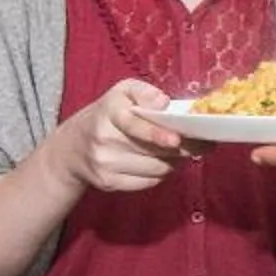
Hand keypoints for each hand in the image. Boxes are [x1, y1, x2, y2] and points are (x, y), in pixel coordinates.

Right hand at [45, 78, 191, 194]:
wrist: (72, 148)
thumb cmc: (108, 115)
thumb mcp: (122, 93)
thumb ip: (144, 92)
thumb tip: (163, 103)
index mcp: (109, 112)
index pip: (134, 125)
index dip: (156, 134)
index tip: (176, 140)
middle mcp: (104, 139)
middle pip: (153, 151)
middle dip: (183, 148)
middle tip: (203, 143)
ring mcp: (106, 164)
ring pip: (157, 169)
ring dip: (176, 161)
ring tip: (180, 151)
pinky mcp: (109, 183)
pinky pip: (149, 182)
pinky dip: (162, 174)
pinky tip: (163, 163)